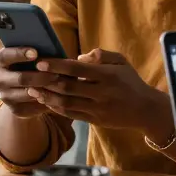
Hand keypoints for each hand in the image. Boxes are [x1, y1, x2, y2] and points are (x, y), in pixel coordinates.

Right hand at [0, 47, 61, 117]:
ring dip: (45, 90)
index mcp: (1, 61)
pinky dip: (45, 101)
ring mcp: (5, 96)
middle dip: (41, 76)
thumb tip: (51, 49)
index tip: (35, 53)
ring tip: (60, 86)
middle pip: (21, 78)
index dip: (19, 54)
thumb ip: (36, 53)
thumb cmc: (31, 65)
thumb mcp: (30, 57)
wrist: (24, 88)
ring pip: (28, 94)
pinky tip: (56, 97)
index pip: (5, 56)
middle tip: (57, 74)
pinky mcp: (14, 109)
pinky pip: (32, 107)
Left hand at [32, 49, 172, 140]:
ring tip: (32, 89)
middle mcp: (102, 93)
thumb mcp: (121, 62)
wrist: (145, 110)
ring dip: (47, 96)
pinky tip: (45, 101)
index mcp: (108, 76)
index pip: (77, 70)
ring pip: (66, 103)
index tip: (41, 62)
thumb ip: (101, 55)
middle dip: (47, 81)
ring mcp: (98, 109)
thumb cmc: (131, 81)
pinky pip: (71, 115)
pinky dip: (56, 108)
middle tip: (29, 75)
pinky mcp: (95, 121)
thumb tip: (78, 57)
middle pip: (68, 87)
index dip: (57, 66)